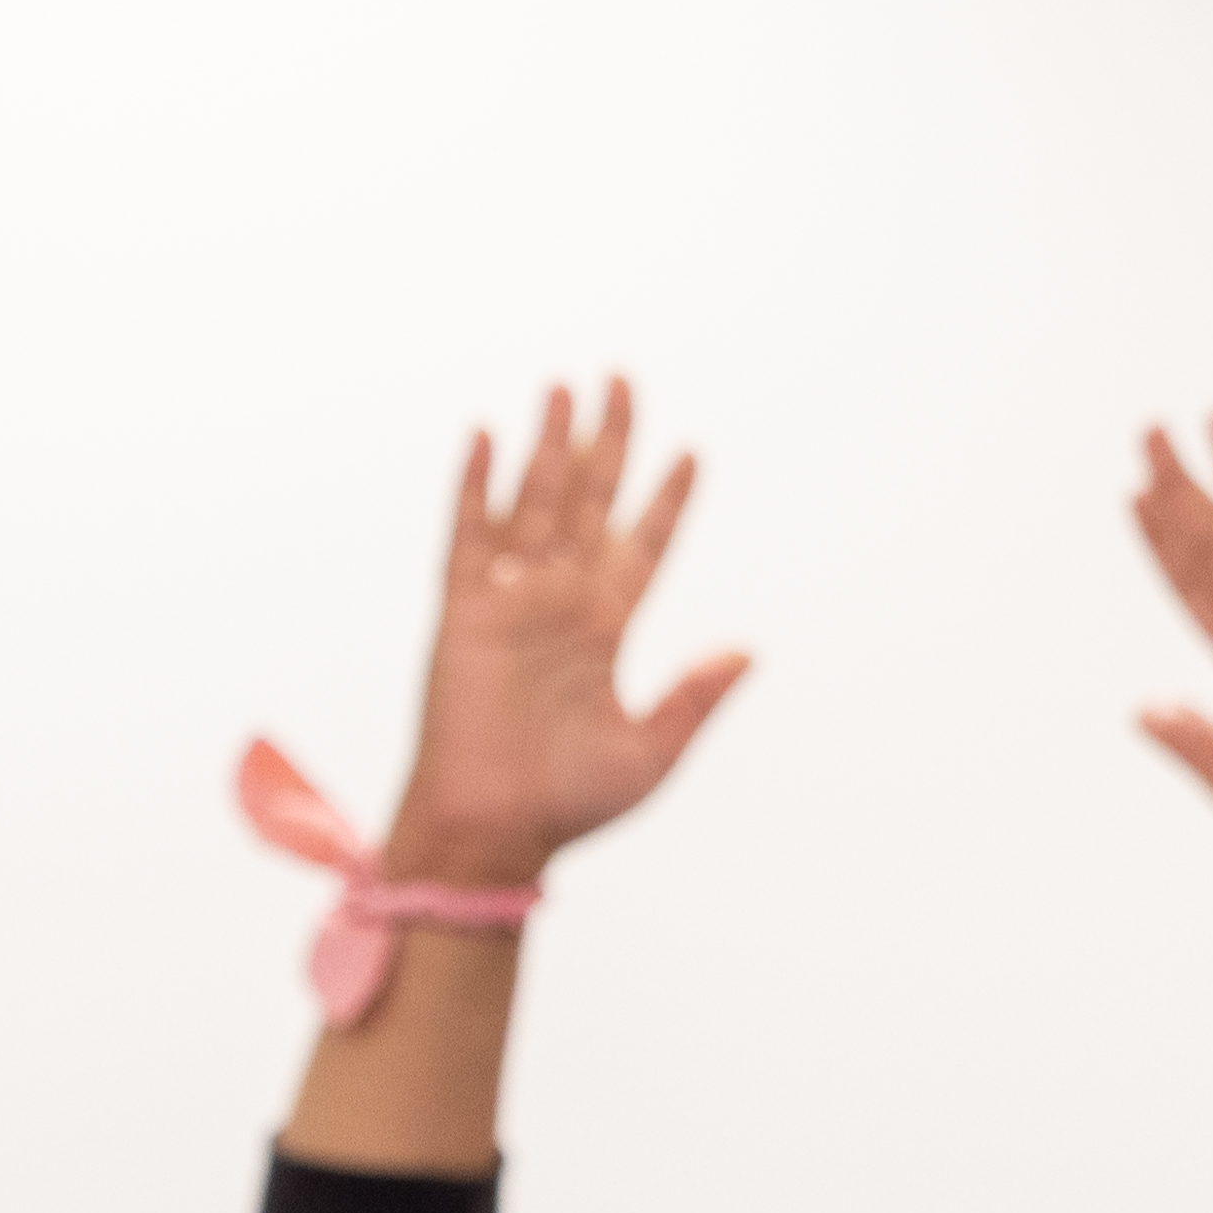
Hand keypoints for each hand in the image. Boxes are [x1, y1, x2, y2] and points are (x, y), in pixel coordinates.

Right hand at [381, 380, 748, 885]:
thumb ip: (695, 697)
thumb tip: (749, 651)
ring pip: (535, 503)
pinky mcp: (463, 613)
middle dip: (608, 443)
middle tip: (622, 380)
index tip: (692, 454)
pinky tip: (489, 436)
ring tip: (564, 386)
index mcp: (607, 632)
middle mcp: (561, 604)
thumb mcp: (651, 753)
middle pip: (590, 503)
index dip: (667, 502)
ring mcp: (512, 603)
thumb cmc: (568, 805)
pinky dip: (477, 487)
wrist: (491, 831)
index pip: (643, 547)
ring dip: (550, 445)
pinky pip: (470, 537)